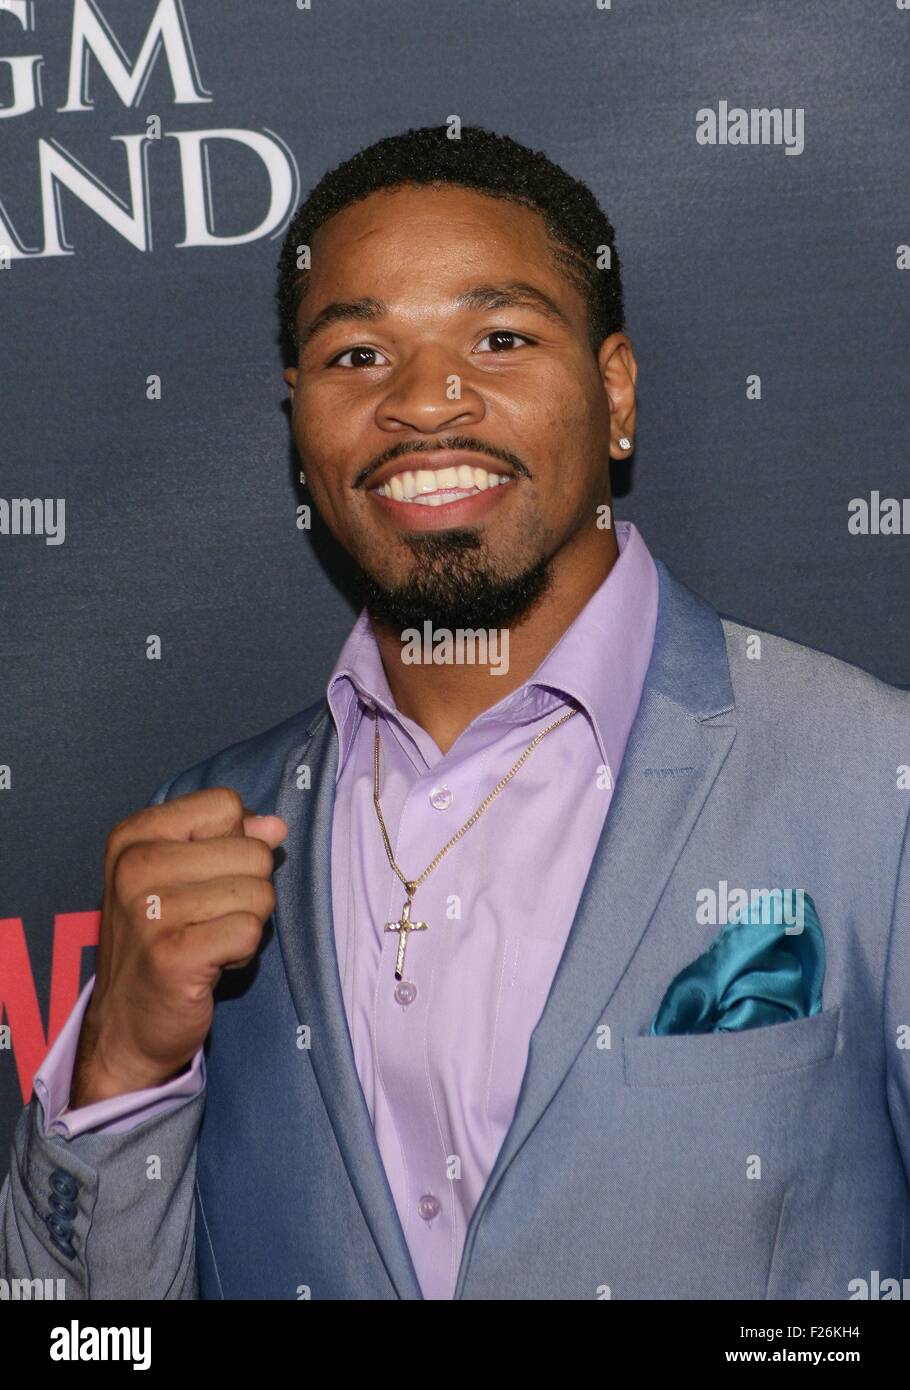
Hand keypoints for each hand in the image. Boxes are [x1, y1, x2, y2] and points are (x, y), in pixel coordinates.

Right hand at [70, 788, 287, 1106]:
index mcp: (134, 834)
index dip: (234, 843)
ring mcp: (150, 910)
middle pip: (253, 851)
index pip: (225, 805)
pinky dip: (242, 953)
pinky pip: (250, 932)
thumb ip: (230, 839)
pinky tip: (210, 964)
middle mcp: (135, 865)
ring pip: (259, 893)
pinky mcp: (172, 954)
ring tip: (207, 942)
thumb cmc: (163, 941)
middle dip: (247, 890)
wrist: (128, 1024)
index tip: (203, 878)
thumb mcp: (184, 875)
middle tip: (207, 920)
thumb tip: (275, 825)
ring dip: (245, 924)